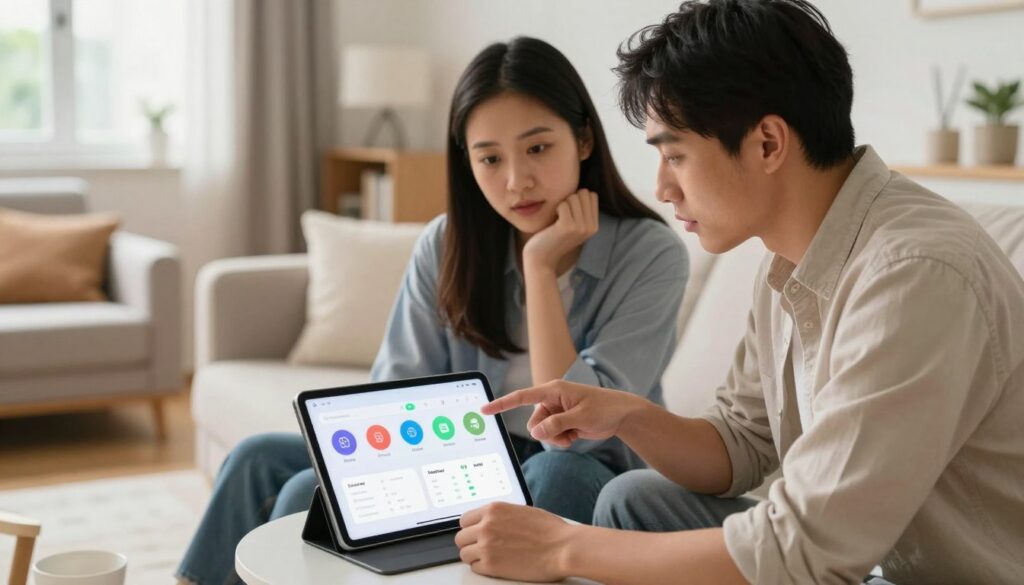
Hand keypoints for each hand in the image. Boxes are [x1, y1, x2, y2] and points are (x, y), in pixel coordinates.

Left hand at [455, 502, 574, 581]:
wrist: (562, 547)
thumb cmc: (549, 530)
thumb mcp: (520, 511)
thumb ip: (500, 516)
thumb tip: (489, 521)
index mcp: (493, 510)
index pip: (465, 520)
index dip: (471, 528)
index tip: (476, 533)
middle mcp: (486, 526)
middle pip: (461, 537)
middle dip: (470, 542)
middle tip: (481, 547)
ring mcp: (487, 546)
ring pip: (464, 553)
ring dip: (474, 556)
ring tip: (489, 557)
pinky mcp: (491, 565)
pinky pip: (475, 567)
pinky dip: (482, 567)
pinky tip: (496, 565)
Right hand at [481, 380, 646, 447]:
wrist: (622, 415)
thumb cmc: (604, 408)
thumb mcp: (580, 418)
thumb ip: (556, 424)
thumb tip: (536, 433)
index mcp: (553, 390)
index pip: (522, 397)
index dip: (502, 404)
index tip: (484, 409)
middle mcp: (552, 400)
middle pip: (533, 422)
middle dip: (546, 432)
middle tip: (566, 433)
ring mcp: (556, 412)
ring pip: (541, 432)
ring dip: (555, 438)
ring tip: (573, 434)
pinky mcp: (562, 422)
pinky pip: (551, 436)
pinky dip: (561, 440)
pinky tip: (576, 436)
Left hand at [522, 189, 598, 272]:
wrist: (541, 258)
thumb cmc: (553, 237)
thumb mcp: (573, 225)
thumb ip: (582, 210)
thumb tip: (584, 190)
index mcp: (594, 226)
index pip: (592, 195)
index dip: (578, 198)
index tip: (569, 212)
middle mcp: (591, 227)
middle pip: (584, 193)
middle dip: (570, 199)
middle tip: (562, 215)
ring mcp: (581, 227)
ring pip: (573, 197)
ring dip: (562, 204)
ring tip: (558, 219)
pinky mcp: (568, 226)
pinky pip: (563, 204)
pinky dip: (556, 209)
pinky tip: (554, 222)